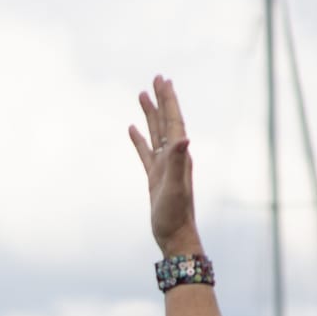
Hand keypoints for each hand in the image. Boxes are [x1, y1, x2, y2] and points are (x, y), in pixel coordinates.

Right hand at [128, 75, 199, 256]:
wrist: (175, 237)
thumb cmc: (176, 215)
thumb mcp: (176, 187)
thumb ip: (179, 161)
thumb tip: (184, 138)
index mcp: (179, 156)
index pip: (174, 121)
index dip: (169, 101)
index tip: (164, 81)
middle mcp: (173, 158)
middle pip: (166, 122)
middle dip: (162, 100)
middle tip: (156, 78)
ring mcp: (163, 167)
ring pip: (155, 133)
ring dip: (150, 114)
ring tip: (142, 95)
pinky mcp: (155, 178)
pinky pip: (146, 152)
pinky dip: (140, 139)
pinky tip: (132, 129)